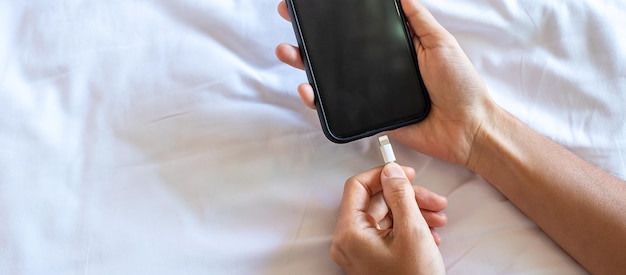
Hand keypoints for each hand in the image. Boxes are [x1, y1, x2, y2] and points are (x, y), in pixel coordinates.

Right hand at [276, 0, 497, 165]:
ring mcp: (371, 93)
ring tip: (289, 52)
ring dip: (304, 66)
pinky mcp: (368, 116)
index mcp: (393, 48)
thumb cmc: (459, 84)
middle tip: (290, 23)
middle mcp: (378, 69)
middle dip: (310, 38)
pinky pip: (338, 108)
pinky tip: (308, 89)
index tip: (314, 6)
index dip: (334, 19)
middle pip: (336, 53)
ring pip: (331, 79)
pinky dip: (318, 100)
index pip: (357, 29)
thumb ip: (417, 19)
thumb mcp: (440, 43)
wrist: (466, 128)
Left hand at [331, 163, 445, 274]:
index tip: (404, 172)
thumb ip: (400, 195)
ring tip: (439, 219)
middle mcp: (349, 242)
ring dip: (414, 213)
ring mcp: (360, 252)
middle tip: (433, 201)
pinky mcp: (373, 259)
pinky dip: (410, 229)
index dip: (382, 175)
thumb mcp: (411, 230)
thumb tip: (391, 171)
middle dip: (408, 198)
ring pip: (386, 218)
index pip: (356, 187)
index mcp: (350, 233)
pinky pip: (388, 234)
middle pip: (375, 203)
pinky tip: (431, 234)